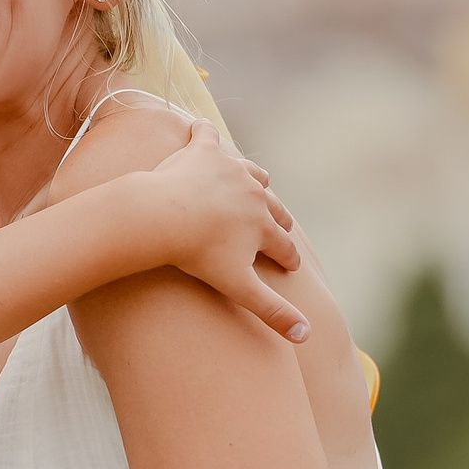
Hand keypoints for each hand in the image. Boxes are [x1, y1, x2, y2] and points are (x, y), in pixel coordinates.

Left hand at [143, 124, 308, 341]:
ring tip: (256, 184)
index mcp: (264, 226)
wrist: (161, 216)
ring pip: (251, 172)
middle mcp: (255, 193)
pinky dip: (204, 134)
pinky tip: (199, 132)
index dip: (288, 259)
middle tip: (278, 227)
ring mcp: (231, 169)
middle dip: (278, 220)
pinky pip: (206, 135)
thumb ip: (272, 311)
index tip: (291, 266)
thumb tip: (308, 336)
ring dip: (255, 180)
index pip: (285, 246)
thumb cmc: (196, 254)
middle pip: (274, 208)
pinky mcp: (204, 151)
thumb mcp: (237, 287)